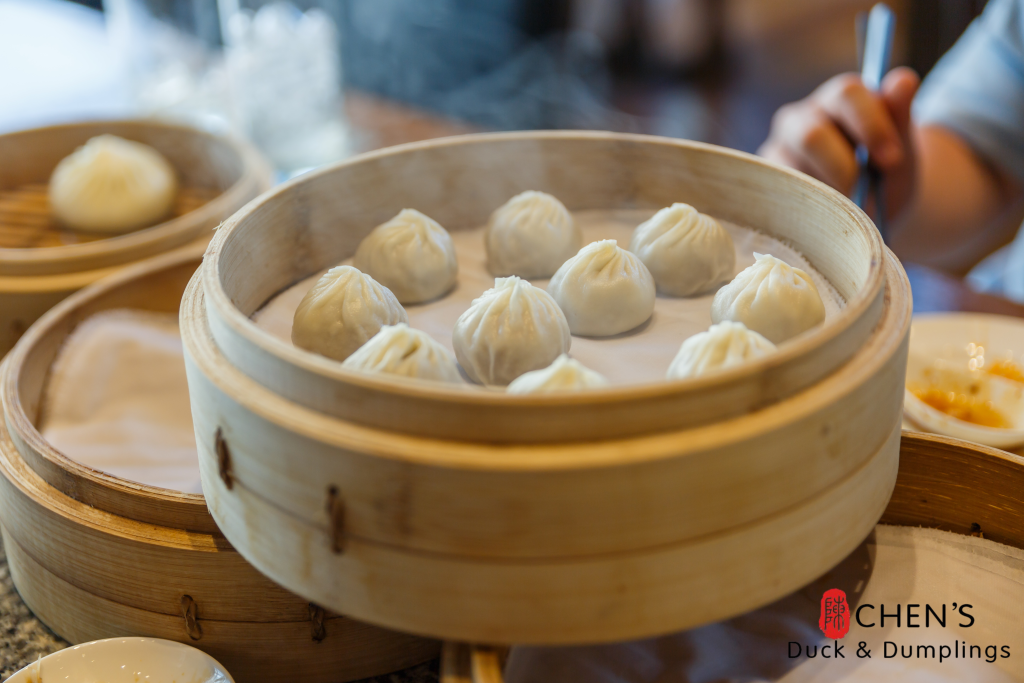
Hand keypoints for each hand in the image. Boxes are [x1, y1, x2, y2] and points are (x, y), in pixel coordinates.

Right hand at [759, 67, 919, 219]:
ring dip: (824, 190)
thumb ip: (900, 115)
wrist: (868, 209)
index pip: (846, 93)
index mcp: (840, 98)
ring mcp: (780, 147)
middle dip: (844, 166)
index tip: (893, 159)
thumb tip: (903, 80)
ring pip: (792, 167)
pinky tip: (825, 211)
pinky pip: (779, 191)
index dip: (870, 124)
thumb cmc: (884, 174)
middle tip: (864, 190)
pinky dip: (806, 205)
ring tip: (845, 204)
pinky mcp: (767, 175)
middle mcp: (804, 116)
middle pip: (811, 134)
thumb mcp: (901, 148)